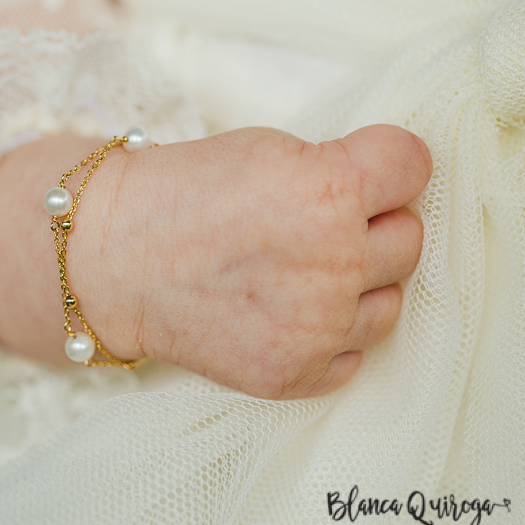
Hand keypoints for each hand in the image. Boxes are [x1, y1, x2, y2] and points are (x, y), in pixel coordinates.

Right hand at [68, 125, 432, 398]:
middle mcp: (333, 264)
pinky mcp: (296, 374)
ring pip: (390, 302)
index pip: (413, 165)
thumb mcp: (266, 150)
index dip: (386, 164)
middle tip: (313, 223)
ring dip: (357, 285)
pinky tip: (284, 311)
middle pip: (408, 238)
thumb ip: (337, 168)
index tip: (363, 170)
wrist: (110, 262)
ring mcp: (316, 329)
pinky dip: (328, 335)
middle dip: (370, 225)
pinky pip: (354, 353)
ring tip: (298, 270)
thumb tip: (390, 194)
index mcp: (327, 192)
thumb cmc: (181, 195)